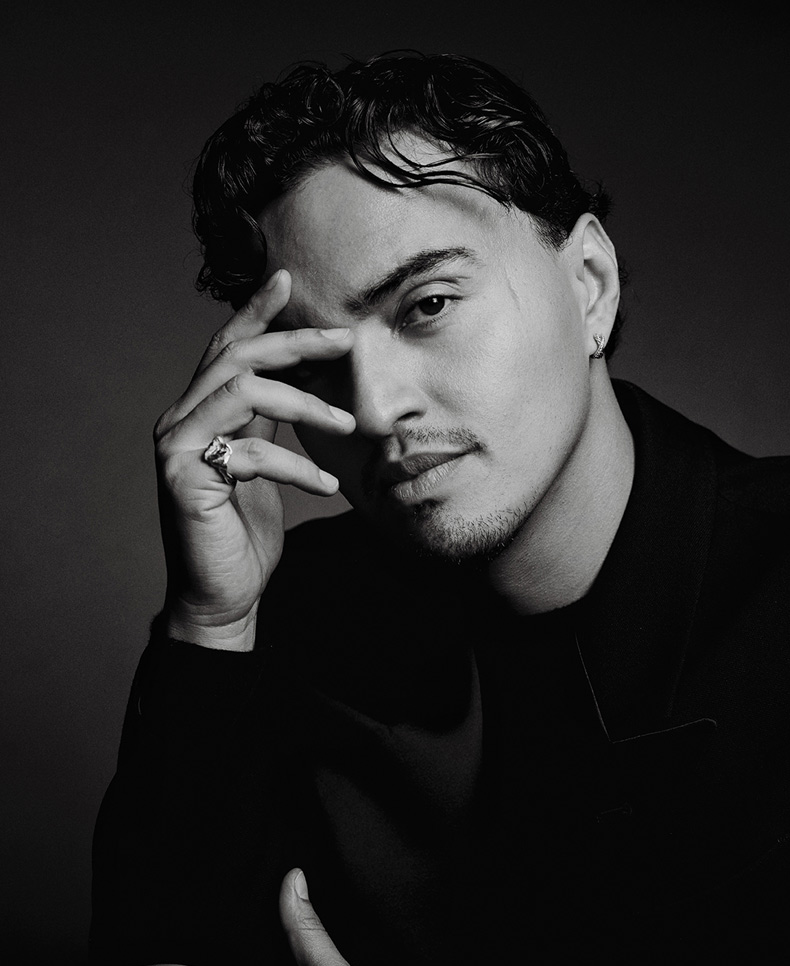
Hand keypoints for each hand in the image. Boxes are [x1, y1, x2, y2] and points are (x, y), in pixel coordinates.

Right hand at [154, 269, 355, 649]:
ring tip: (347, 427)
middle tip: (345, 341)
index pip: (226, 348)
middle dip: (294, 342)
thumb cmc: (243, 535)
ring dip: (304, 404)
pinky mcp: (185, 480)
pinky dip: (296, 468)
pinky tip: (326, 489)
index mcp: (199, 414)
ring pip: (242, 393)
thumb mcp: (262, 467)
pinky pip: (249, 453)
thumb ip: (267, 425)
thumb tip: (302, 386)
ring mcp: (176, 448)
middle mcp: (179, 421)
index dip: (254, 312)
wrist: (221, 596)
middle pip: (237, 358)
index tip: (286, 279)